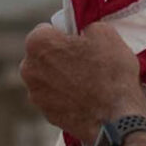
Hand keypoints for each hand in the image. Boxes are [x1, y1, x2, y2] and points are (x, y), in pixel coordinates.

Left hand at [21, 21, 145, 140]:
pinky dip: (65, 96)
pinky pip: (54, 98)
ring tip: (88, 81)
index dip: (65, 33)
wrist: (116, 118)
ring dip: (61, 76)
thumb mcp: (105, 33)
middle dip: (59, 55)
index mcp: (38, 43)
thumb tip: (80, 35)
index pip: (46, 29)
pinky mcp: (45, 114)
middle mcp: (28, 68)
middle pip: (42, 55)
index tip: (80, 42)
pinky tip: (85, 98)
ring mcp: (35, 95)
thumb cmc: (111, 71)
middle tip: (85, 60)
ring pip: (47, 77)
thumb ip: (84, 27)